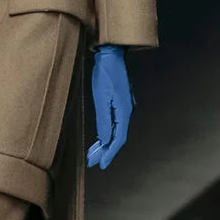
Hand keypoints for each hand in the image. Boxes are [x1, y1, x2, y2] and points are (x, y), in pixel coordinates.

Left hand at [86, 44, 135, 169]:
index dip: (110, 153)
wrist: (110, 54)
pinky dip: (105, 132)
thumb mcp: (101, 97)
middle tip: (92, 162)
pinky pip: (113, 122)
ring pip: (115, 130)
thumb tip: (105, 140)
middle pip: (117, 137)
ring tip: (92, 154)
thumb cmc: (105, 73)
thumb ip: (104, 120)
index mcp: (125, 112)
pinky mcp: (119, 102)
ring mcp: (124, 107)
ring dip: (104, 143)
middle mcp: (127, 111)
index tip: (101, 165)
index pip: (118, 139)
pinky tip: (99, 137)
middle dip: (105, 151)